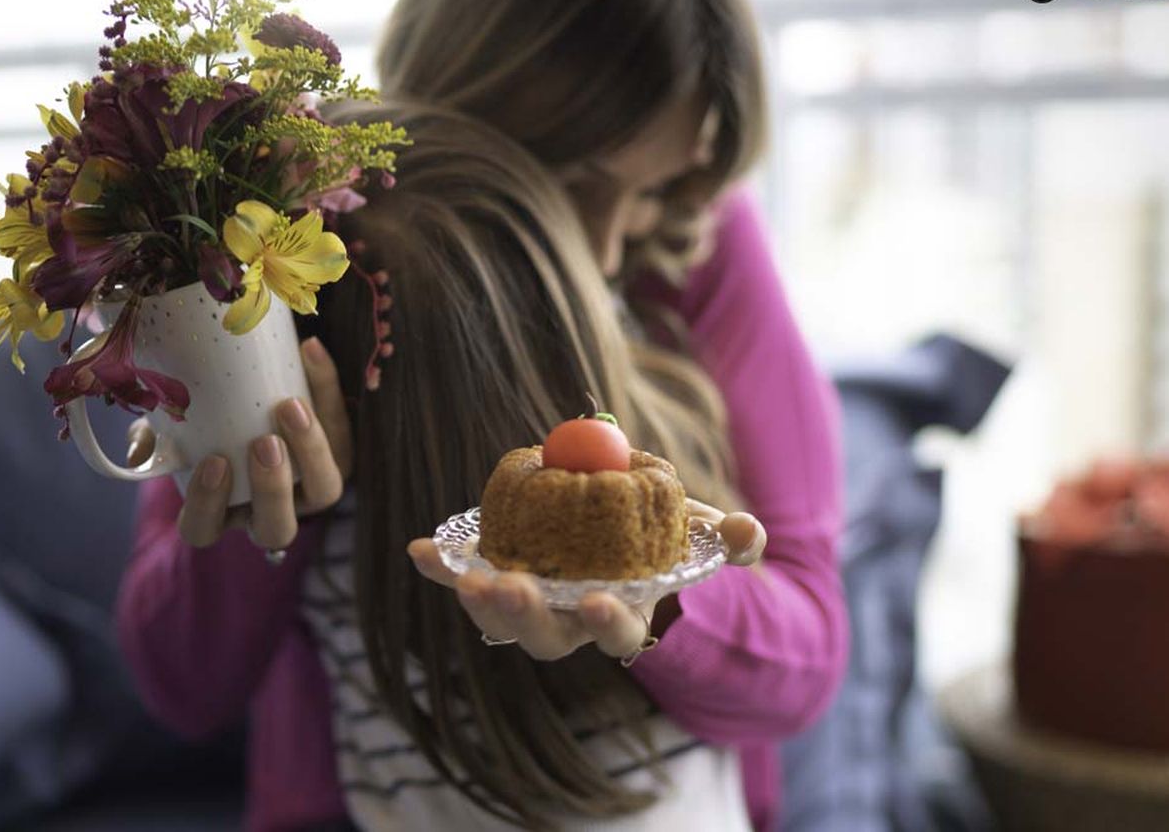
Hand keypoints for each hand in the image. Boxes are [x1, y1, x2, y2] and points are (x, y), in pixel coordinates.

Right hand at [127, 337, 352, 550]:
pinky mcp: (338, 456)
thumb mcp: (166, 432)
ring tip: (290, 406)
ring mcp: (308, 490)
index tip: (213, 463)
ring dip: (311, 451)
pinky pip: (344, 435)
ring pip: (324, 492)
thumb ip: (151, 438)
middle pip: (276, 528)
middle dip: (272, 487)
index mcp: (217, 513)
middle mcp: (266, 512)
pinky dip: (329, 391)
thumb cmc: (196, 426)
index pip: (205, 530)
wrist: (244, 394)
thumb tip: (140, 447)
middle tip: (264, 442)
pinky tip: (310, 352)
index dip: (208, 506)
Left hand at [405, 499, 765, 661]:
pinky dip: (441, 569)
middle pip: (543, 636)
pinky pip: (465, 579)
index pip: (616, 632)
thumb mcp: (703, 535)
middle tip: (510, 588)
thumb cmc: (667, 541)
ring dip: (478, 600)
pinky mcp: (495, 579)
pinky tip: (419, 551)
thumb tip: (749, 532)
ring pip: (499, 617)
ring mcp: (530, 605)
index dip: (607, 621)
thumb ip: (732, 539)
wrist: (622, 535)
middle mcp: (570, 622)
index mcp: (621, 614)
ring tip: (464, 577)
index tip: (599, 600)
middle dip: (525, 615)